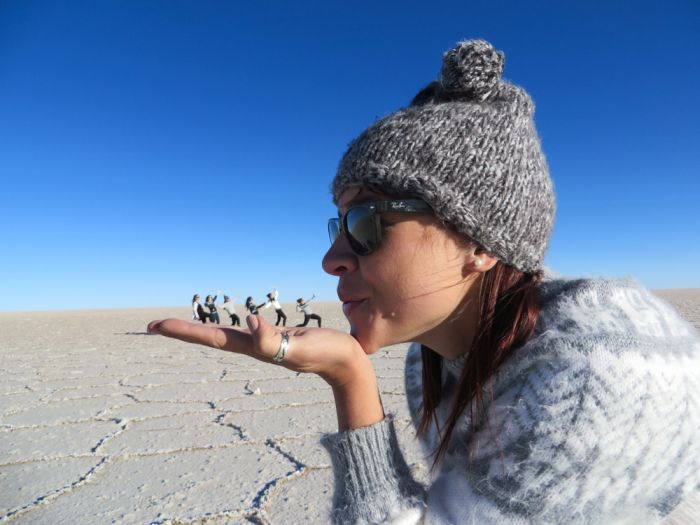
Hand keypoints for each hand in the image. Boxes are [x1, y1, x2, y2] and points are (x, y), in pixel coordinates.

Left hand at [147, 315, 368, 387]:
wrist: (347, 363)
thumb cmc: (328, 353)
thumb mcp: (302, 347)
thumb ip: (275, 340)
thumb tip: (248, 323)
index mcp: (256, 348)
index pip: (213, 337)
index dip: (184, 331)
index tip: (155, 325)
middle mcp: (255, 346)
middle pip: (212, 337)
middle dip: (183, 331)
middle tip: (152, 325)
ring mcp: (265, 343)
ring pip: (226, 334)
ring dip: (201, 330)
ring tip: (179, 327)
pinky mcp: (276, 338)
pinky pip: (245, 330)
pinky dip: (229, 325)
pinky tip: (229, 325)